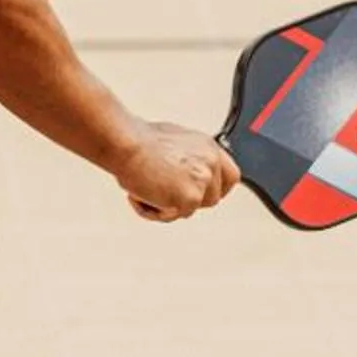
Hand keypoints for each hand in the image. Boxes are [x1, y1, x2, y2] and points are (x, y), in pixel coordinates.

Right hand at [117, 122, 239, 221]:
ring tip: (144, 190)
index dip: (215, 188)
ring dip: (166, 206)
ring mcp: (203, 181)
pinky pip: (171, 216)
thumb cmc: (137, 140)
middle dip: (187, 201)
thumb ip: (185, 160)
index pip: (230, 176)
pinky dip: (152, 210)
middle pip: (211, 198)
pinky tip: (139, 195)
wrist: (126, 143)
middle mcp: (211, 162)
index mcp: (208, 147)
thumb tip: (177, 173)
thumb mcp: (170, 144)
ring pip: (190, 210)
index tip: (200, 194)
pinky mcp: (190, 198)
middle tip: (162, 195)